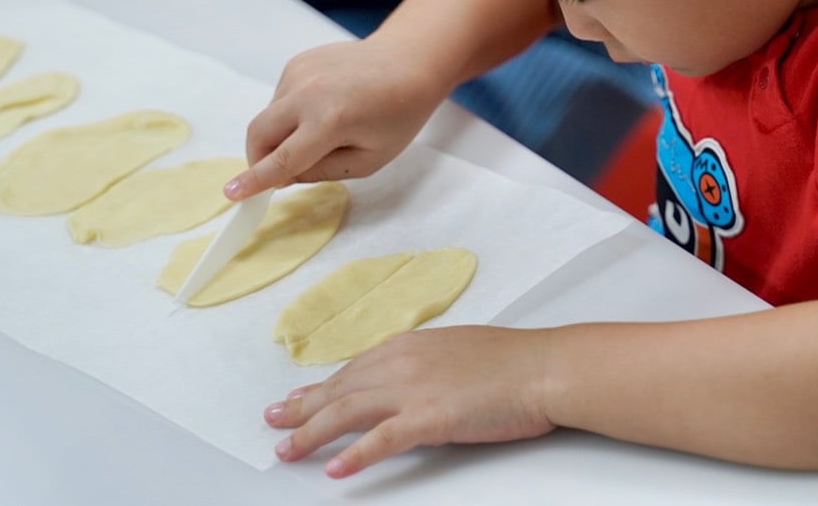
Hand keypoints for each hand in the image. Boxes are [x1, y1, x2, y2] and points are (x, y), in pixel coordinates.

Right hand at [230, 36, 450, 197]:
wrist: (408, 62)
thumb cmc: (397, 116)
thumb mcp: (368, 160)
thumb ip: (320, 172)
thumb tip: (281, 176)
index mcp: (331, 120)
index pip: (282, 159)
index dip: (255, 180)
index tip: (231, 193)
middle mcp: (308, 92)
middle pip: (259, 133)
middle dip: (257, 158)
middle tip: (276, 172)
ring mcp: (299, 72)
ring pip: (270, 116)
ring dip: (282, 133)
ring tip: (325, 129)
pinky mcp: (296, 62)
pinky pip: (280, 98)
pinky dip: (291, 113)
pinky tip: (325, 107)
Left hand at [264, 326, 556, 477]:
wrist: (544, 367)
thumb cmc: (514, 361)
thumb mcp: (460, 351)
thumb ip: (428, 364)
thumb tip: (413, 380)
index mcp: (411, 345)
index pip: (355, 369)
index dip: (323, 387)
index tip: (299, 398)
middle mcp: (403, 363)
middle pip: (341, 389)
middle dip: (302, 408)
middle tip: (274, 422)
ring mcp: (414, 390)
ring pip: (347, 413)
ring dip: (311, 433)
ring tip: (286, 450)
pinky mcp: (430, 419)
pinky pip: (382, 441)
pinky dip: (355, 456)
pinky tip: (335, 471)